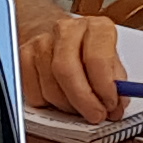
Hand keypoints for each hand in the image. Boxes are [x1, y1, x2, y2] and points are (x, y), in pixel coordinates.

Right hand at [19, 13, 133, 121]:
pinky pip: (34, 94)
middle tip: (95, 115)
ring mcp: (41, 42)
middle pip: (67, 70)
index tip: (110, 104)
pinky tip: (61, 98)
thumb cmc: (89, 51)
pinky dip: (49, 105)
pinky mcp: (24, 57)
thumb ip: (117, 84)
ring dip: (68, 106)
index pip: (96, 57)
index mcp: (95, 27)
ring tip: (79, 107)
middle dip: (83, 100)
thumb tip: (118, 105)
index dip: (103, 86)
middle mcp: (67, 30)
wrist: (60, 37)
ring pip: (50, 87)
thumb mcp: (112, 62)